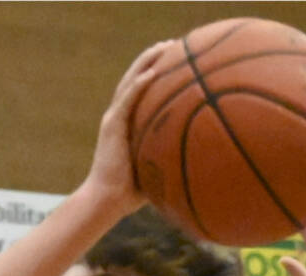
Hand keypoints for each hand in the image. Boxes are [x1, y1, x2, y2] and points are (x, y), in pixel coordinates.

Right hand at [82, 40, 168, 217]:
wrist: (106, 200)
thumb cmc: (130, 193)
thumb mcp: (155, 168)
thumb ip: (169, 157)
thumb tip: (200, 160)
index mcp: (125, 125)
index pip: (139, 91)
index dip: (154, 72)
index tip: (174, 60)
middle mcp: (117, 117)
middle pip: (134, 79)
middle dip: (152, 59)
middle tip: (172, 45)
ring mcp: (113, 120)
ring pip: (129, 82)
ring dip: (146, 62)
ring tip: (164, 47)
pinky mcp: (111, 127)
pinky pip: (126, 100)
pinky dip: (138, 84)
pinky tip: (152, 72)